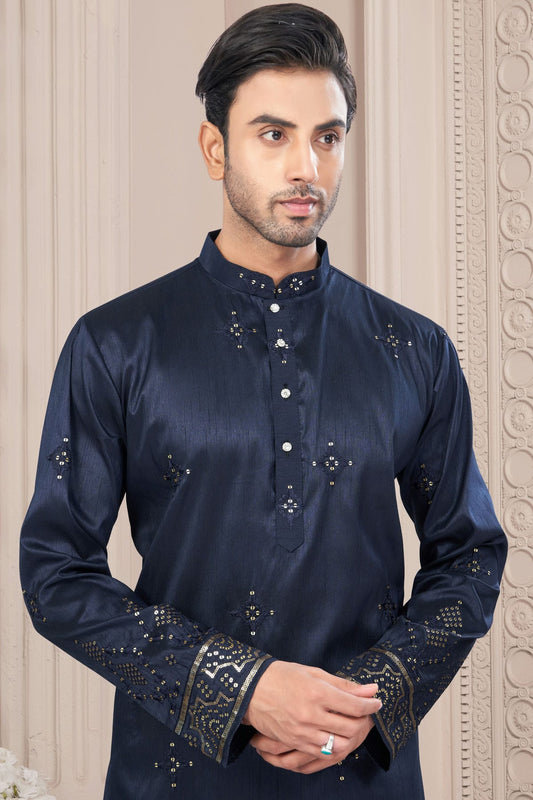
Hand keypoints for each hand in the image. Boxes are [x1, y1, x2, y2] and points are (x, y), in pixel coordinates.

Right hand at [242, 660, 380, 770]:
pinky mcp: (295, 742)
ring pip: (340, 744)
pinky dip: (335, 747)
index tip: (377, 702)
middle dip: (364, 721)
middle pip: (351, 726)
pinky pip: (323, 753)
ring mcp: (303, 731)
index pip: (354, 705)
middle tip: (366, 714)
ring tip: (353, 726)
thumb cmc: (282, 676)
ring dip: (352, 737)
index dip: (370, 705)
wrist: (251, 690)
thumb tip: (371, 689)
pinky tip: (336, 736)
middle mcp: (311, 714)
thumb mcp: (313, 673)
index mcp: (317, 692)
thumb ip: (343, 684)